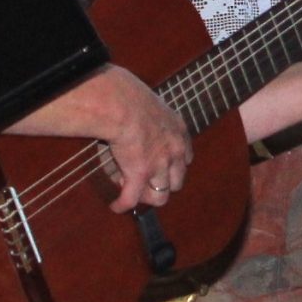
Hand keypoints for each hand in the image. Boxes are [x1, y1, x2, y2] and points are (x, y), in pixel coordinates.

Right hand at [83, 66, 192, 214]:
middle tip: (146, 181)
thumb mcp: (150, 104)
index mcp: (178, 131)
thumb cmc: (130, 96)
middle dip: (163, 183)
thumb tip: (134, 119)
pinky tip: (116, 206)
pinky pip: (131, 200)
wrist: (122, 103)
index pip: (185, 158)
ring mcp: (159, 166)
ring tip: (132, 192)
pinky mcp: (139, 176)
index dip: (173, 166)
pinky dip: (123, 205)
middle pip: (177, 181)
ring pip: (161, 196)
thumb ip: (148, 116)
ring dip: (146, 196)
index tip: (162, 166)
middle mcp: (174, 151)